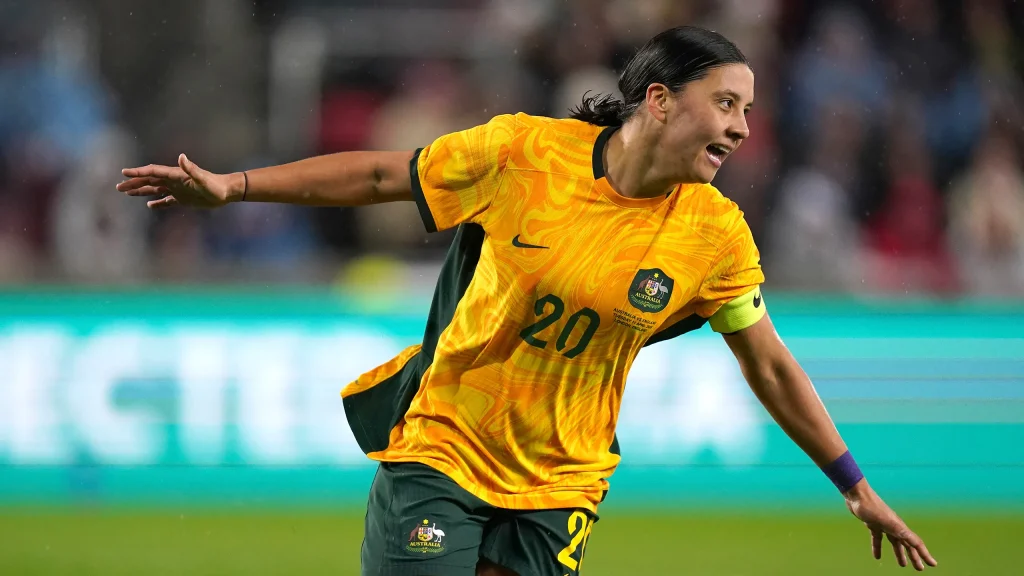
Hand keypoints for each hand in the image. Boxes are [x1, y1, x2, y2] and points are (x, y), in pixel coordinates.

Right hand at [117, 154, 243, 208]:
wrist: (226, 192)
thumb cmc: (215, 185)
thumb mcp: (203, 178)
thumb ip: (191, 169)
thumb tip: (181, 157)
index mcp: (175, 175)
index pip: (153, 172)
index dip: (138, 172)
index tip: (124, 172)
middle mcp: (174, 181)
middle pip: (149, 180)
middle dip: (134, 183)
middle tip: (118, 186)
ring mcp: (177, 190)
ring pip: (154, 189)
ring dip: (141, 190)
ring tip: (126, 192)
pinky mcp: (183, 199)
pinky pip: (166, 201)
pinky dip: (158, 203)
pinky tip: (149, 205)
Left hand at [845, 481, 936, 569]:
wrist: (857, 495)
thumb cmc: (872, 507)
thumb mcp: (888, 522)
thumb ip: (901, 532)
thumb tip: (916, 542)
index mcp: (900, 527)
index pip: (916, 544)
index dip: (925, 555)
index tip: (933, 564)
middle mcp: (894, 526)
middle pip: (907, 545)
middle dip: (914, 557)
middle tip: (919, 569)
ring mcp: (884, 525)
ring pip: (894, 543)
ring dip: (899, 553)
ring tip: (903, 565)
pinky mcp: (872, 524)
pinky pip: (878, 539)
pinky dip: (878, 548)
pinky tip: (877, 557)